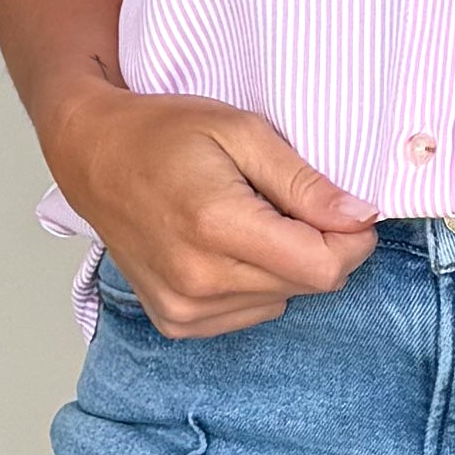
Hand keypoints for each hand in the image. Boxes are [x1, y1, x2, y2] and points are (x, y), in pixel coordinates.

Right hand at [56, 87, 377, 332]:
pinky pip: (249, 313)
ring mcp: (184, 308)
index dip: (351, 239)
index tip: (344, 210)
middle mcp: (199, 280)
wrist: (93, 155)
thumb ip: (305, 183)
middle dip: (315, 246)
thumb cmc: (163, 133)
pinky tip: (222, 247)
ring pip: (281, 301)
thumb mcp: (243, 132)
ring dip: (282, 265)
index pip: (324, 267)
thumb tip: (360, 218)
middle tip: (282, 202)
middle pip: (308, 285)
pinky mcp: (176, 322)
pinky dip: (252, 283)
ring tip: (244, 221)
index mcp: (218, 227)